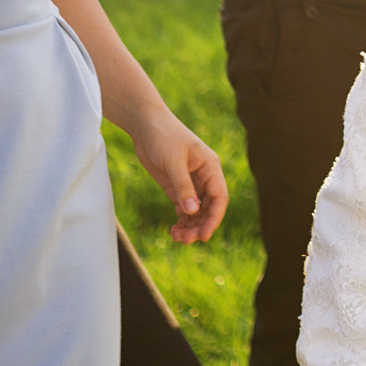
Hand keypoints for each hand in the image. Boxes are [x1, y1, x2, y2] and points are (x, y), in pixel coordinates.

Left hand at [127, 106, 229, 243]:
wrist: (146, 125)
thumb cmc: (164, 136)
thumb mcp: (173, 162)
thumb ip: (183, 187)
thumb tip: (193, 212)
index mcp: (210, 167)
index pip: (219, 197)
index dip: (214, 217)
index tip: (204, 235)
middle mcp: (204, 177)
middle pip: (208, 208)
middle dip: (200, 225)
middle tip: (186, 240)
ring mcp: (190, 183)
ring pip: (196, 211)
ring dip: (190, 226)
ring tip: (177, 238)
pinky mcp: (176, 187)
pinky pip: (183, 209)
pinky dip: (181, 221)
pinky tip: (173, 231)